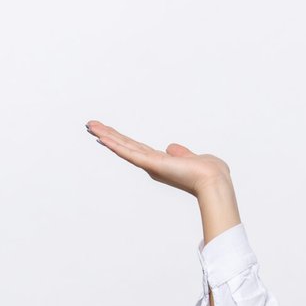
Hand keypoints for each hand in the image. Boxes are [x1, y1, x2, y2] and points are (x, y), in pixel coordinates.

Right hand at [86, 120, 231, 197]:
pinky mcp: (152, 164)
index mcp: (161, 161)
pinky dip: (116, 145)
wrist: (213, 180)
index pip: (137, 147)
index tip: (109, 132)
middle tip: (91, 125)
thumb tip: (172, 148)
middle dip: (108, 135)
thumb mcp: (192, 157)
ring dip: (107, 136)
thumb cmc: (208, 172)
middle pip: (125, 145)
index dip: (122, 140)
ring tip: (91, 126)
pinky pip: (130, 152)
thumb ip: (181, 153)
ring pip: (124, 147)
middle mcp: (152, 163)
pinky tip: (104, 138)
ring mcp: (150, 164)